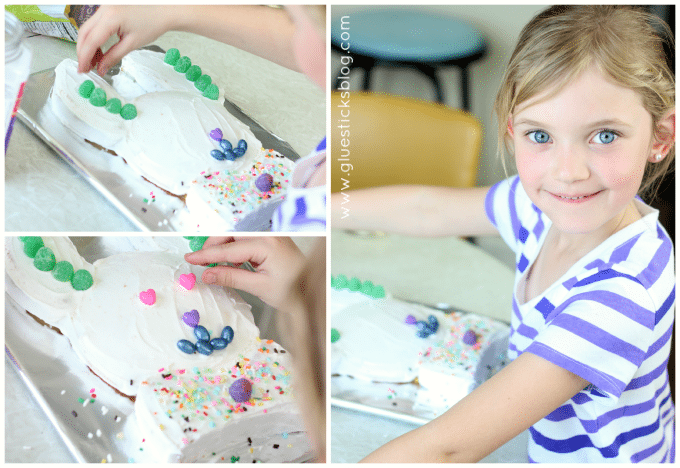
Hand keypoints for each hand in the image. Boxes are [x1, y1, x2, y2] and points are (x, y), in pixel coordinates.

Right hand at [76, 5, 173, 74]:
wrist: (164, 11)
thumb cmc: (153, 24)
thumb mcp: (132, 44)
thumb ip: (114, 57)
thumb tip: (101, 68)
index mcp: (111, 17)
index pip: (91, 40)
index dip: (84, 57)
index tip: (83, 69)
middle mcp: (104, 8)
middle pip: (84, 33)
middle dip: (83, 52)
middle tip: (86, 68)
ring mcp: (105, 6)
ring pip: (88, 28)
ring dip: (88, 45)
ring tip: (94, 62)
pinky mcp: (107, 7)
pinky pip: (95, 23)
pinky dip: (94, 37)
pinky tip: (98, 50)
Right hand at [184, 237, 304, 311]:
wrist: (313, 291)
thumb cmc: (292, 291)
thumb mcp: (259, 287)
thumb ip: (231, 277)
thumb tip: (207, 275)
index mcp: (267, 244)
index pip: (229, 248)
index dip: (206, 254)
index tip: (189, 258)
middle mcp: (269, 234)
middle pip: (231, 234)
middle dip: (213, 246)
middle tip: (199, 262)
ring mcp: (271, 235)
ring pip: (237, 235)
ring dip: (222, 247)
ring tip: (211, 264)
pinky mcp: (272, 240)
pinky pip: (246, 240)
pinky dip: (234, 249)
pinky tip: (228, 263)